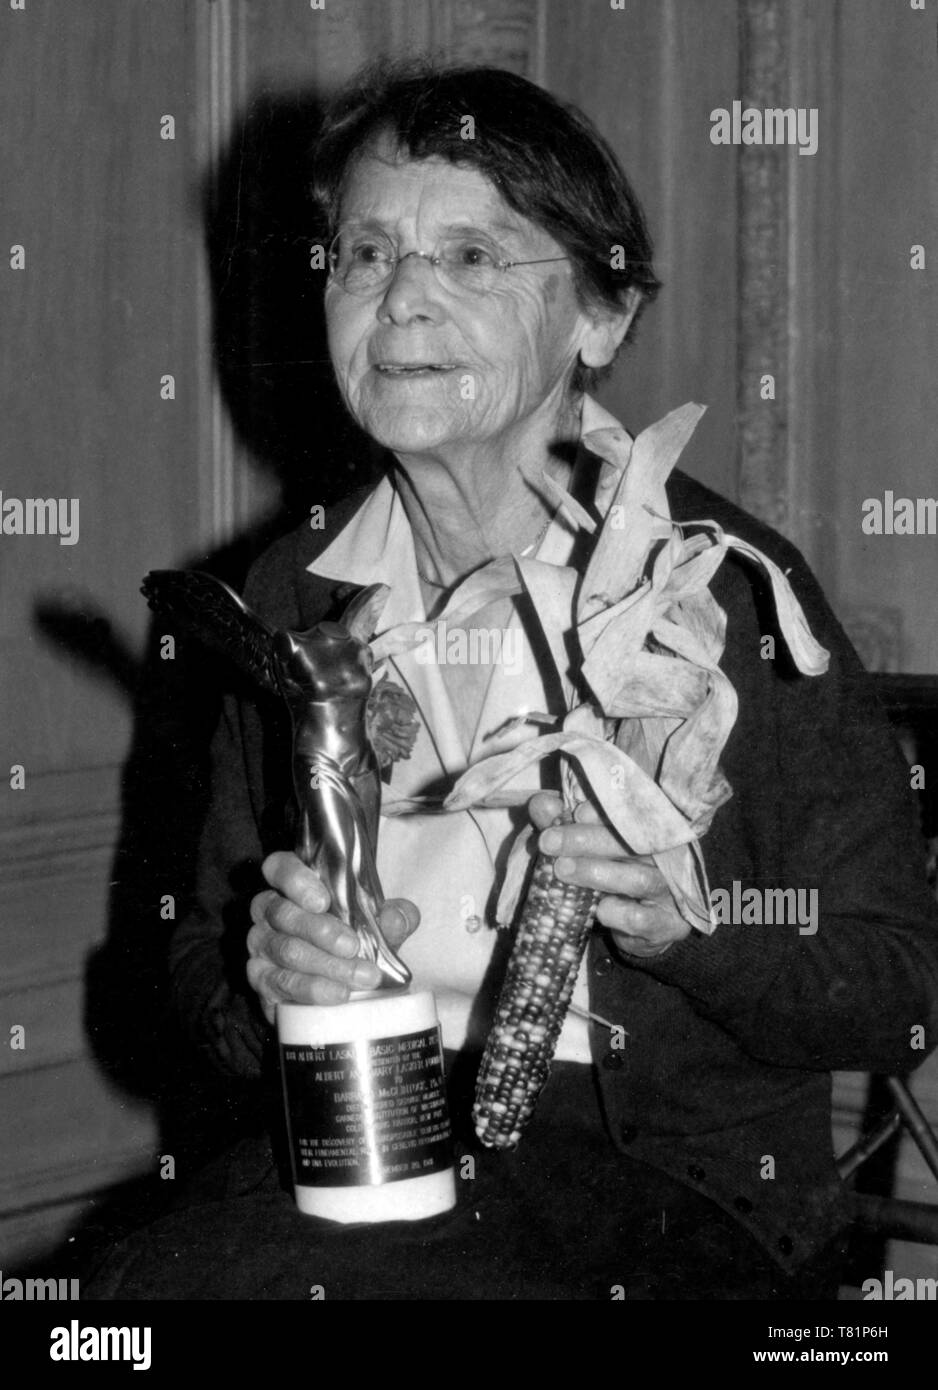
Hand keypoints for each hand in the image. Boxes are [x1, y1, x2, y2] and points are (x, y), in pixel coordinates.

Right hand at [247, 851, 419, 1024]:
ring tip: (360, 977)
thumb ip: (392, 917)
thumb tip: (396, 918)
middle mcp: (269, 910)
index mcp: (293, 884)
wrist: (342, 985)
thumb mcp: (379, 925)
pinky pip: (279, 982)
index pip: (279, 868)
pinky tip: (337, 993)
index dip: (294, 880)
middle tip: (352, 946)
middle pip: (283, 913)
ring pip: (285, 949)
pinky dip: (311, 989)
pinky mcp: (260, 978)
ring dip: (324, 964)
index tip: (322, 901)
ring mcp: (260, 944)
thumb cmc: (355, 940)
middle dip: (320, 930)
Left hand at [528, 792, 689, 958]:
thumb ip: (566, 826)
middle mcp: (667, 857)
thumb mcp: (588, 849)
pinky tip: (600, 910)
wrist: (645, 927)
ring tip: (562, 870)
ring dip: (597, 873)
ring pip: (638, 878)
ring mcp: (670, 891)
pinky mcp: (668, 925)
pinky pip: (643, 918)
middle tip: (549, 841)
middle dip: (587, 840)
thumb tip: (541, 804)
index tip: (576, 812)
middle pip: (632, 843)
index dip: (604, 812)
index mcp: (652, 830)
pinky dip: (618, 913)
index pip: (632, 814)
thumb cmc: (614, 877)